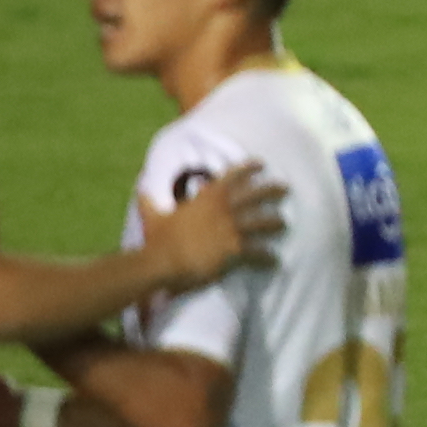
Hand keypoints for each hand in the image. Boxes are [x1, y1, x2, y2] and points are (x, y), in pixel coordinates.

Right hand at [144, 162, 286, 290]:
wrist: (161, 263)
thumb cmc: (157, 240)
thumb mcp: (153, 216)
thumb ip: (149, 201)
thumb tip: (140, 188)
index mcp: (207, 198)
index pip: (232, 177)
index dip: (249, 168)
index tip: (262, 164)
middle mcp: (224, 210)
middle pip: (257, 195)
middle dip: (273, 190)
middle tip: (286, 189)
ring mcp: (232, 229)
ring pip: (264, 222)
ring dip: (276, 223)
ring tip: (284, 225)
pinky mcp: (236, 250)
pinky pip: (260, 253)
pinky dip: (268, 257)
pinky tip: (274, 261)